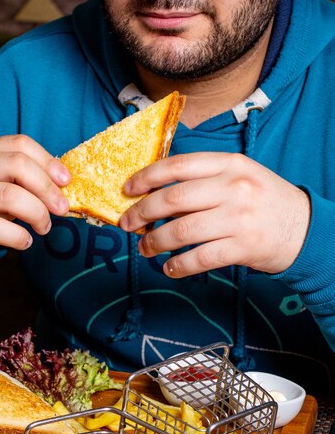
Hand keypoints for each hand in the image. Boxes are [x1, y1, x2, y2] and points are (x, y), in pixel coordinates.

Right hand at [0, 135, 69, 274]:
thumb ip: (22, 183)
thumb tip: (62, 186)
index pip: (20, 144)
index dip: (49, 162)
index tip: (66, 182)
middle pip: (17, 165)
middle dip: (47, 188)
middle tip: (61, 209)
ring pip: (9, 196)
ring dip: (37, 213)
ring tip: (44, 227)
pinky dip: (18, 237)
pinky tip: (25, 242)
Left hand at [120, 152, 310, 277]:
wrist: (305, 228)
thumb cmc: (262, 201)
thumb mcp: (238, 178)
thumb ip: (202, 182)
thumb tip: (155, 197)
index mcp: (230, 164)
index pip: (179, 165)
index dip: (147, 177)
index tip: (127, 189)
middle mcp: (234, 188)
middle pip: (174, 199)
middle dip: (142, 212)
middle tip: (127, 224)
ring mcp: (239, 218)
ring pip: (183, 230)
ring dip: (156, 242)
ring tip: (145, 249)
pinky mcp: (243, 247)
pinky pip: (201, 258)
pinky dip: (179, 266)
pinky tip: (170, 268)